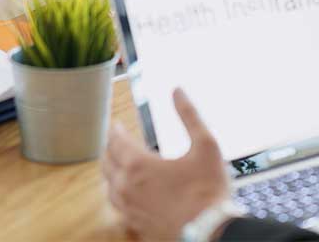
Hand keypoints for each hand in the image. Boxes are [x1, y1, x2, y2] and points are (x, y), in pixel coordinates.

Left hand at [102, 88, 230, 240]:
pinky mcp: (137, 227)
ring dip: (110, 173)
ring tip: (117, 165)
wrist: (211, 234)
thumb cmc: (209, 191)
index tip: (116, 123)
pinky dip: (119, 196)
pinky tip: (128, 195)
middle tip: (114, 141)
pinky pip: (118, 208)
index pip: (116, 141)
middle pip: (107, 163)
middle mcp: (127, 187)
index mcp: (139, 165)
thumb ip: (189, 116)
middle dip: (110, 149)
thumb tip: (177, 91)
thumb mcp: (205, 145)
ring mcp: (130, 210)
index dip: (115, 130)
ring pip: (109, 188)